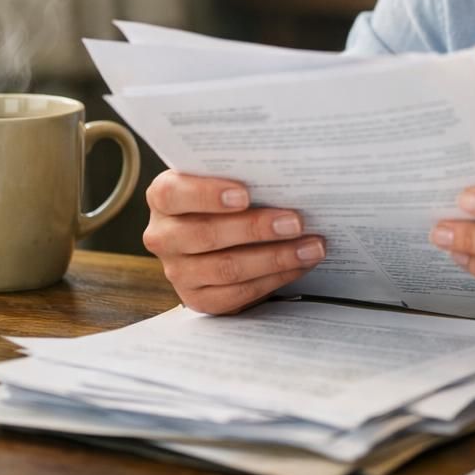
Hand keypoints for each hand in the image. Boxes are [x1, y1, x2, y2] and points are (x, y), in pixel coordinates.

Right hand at [142, 170, 325, 314]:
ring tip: (311, 247)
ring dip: (275, 258)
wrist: (216, 234)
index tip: (246, 195)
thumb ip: (242, 176)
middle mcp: (163, 236)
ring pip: (226, 269)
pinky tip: (299, 266)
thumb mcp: (223, 180)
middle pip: (206, 235)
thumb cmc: (225, 198)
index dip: (208, 195)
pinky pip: (237, 294)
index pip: (174, 194)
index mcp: (163, 198)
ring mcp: (177, 271)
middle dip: (256, 229)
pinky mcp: (198, 299)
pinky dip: (273, 279)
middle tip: (296, 222)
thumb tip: (287, 176)